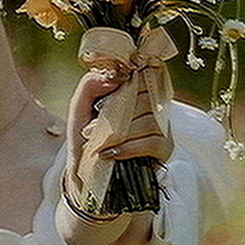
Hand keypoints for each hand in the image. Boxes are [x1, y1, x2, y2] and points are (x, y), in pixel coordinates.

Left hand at [65, 58, 173, 188]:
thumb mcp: (81, 107)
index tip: (111, 90)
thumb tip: (114, 77)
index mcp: (136, 89)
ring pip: (147, 121)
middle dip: (113, 113)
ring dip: (117, 134)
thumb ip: (91, 85)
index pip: (147, 72)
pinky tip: (110, 153)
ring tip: (97, 143)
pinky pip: (151, 142)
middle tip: (88, 130)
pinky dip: (127, 148)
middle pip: (144, 98)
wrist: (88, 171)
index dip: (132, 77)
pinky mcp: (164, 147)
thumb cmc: (87, 135)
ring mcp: (161, 125)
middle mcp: (153, 104)